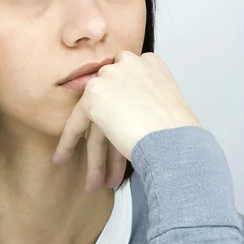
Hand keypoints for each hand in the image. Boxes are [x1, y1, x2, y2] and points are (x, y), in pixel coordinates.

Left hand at [52, 50, 200, 192]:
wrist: (177, 142)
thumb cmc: (180, 134)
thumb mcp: (166, 105)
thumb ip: (144, 100)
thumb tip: (126, 116)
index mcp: (150, 63)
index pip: (125, 88)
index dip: (120, 112)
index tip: (119, 129)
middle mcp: (128, 63)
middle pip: (110, 104)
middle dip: (108, 137)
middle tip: (107, 164)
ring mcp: (109, 76)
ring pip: (95, 118)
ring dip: (94, 153)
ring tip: (93, 181)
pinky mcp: (94, 95)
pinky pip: (76, 123)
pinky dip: (68, 143)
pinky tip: (62, 159)